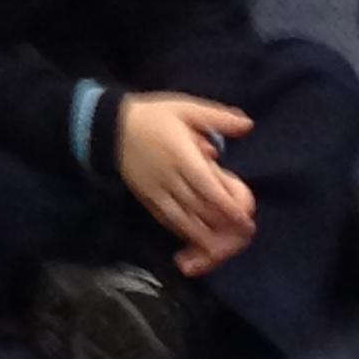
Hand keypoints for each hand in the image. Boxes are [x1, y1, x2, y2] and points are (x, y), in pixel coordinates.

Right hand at [116, 93, 256, 276]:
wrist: (110, 128)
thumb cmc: (152, 117)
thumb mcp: (186, 108)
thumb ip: (218, 117)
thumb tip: (248, 125)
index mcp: (182, 154)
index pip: (207, 185)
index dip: (226, 205)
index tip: (243, 219)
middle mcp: (169, 176)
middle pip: (197, 206)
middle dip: (219, 225)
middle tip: (241, 237)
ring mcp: (155, 189)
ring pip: (181, 217)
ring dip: (201, 235)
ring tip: (219, 250)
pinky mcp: (145, 197)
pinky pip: (164, 218)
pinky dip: (180, 231)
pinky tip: (192, 239)